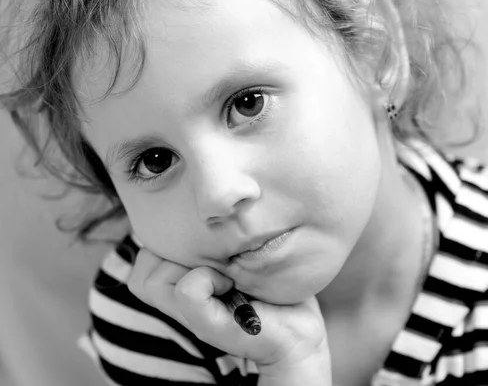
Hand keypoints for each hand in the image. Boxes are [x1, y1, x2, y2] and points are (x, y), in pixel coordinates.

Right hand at [127, 248, 330, 383]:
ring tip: (225, 272)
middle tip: (220, 258)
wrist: (297, 327)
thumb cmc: (268, 283)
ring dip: (191, 264)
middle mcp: (177, 300)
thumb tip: (197, 205)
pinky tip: (231, 283)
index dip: (171, 237)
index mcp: (180, 279)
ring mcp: (189, 316)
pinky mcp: (206, 327)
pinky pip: (187, 290)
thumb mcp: (232, 252)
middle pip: (145, 262)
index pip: (145, 249)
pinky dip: (208, 280)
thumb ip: (206, 236)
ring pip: (154, 276)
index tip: (212, 243)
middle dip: (178, 249)